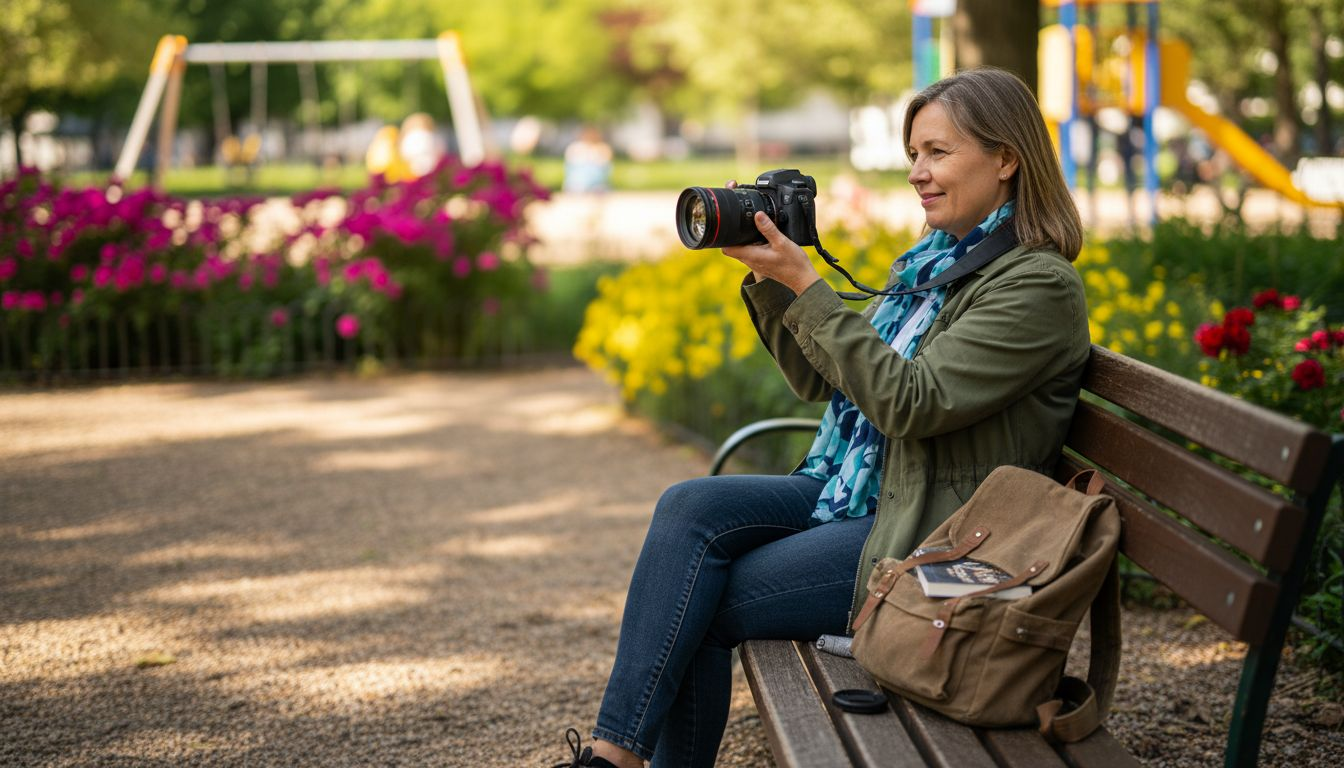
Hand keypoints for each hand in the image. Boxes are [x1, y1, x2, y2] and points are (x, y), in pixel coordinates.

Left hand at [720, 181, 822, 296]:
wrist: (802, 278)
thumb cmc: (793, 264)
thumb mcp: (782, 242)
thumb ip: (768, 229)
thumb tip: (758, 215)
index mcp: (751, 256)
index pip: (726, 249)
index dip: (723, 237)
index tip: (726, 225)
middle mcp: (750, 261)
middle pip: (733, 247)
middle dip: (733, 234)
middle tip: (739, 221)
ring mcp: (755, 263)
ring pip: (743, 248)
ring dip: (744, 238)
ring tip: (753, 226)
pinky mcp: (762, 262)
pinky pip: (752, 251)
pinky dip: (753, 242)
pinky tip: (763, 236)